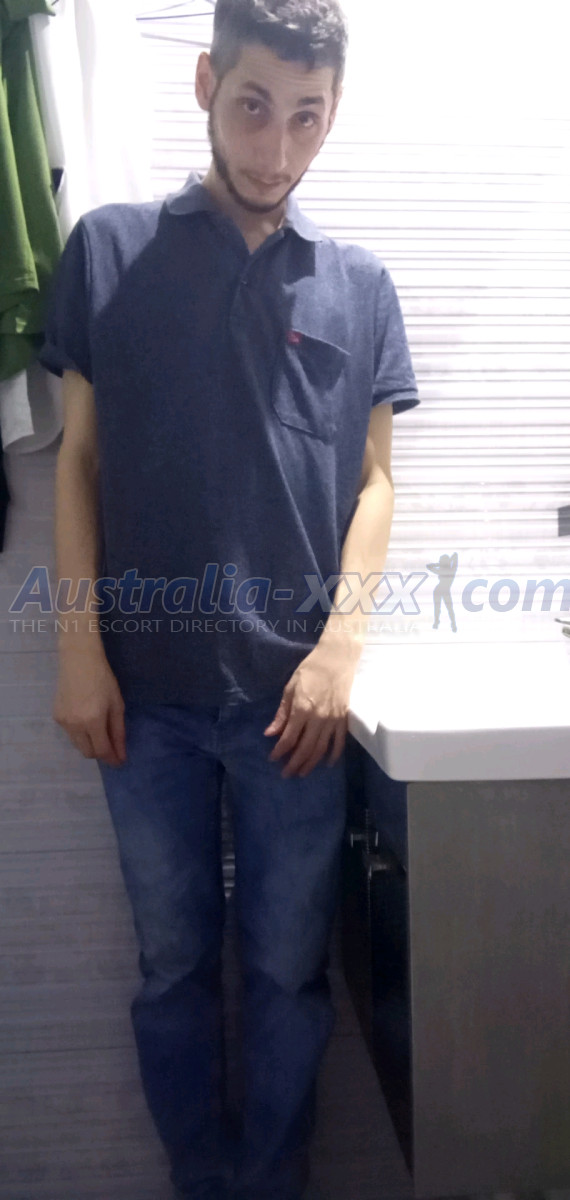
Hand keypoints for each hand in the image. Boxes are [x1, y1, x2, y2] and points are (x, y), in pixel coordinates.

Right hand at [54, 647, 126, 766]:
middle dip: (101, 753)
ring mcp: (63, 722)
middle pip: (88, 752)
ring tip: (99, 728)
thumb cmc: (103, 679)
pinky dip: (80, 733)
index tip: (120, 762)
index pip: (102, 751)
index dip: (112, 759)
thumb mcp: (117, 704)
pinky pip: (70, 734)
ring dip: (90, 743)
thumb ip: (118, 731)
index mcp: (93, 721)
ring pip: (78, 745)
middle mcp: (75, 725)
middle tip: (112, 746)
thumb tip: (121, 753)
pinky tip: (85, 717)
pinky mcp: (56, 716)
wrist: (78, 660)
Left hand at [263, 637, 360, 777]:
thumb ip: (281, 713)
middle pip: (305, 748)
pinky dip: (334, 755)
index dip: (280, 751)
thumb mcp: (290, 688)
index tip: (272, 759)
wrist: (337, 659)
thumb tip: (270, 733)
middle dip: (294, 764)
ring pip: (321, 749)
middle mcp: (318, 718)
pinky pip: (340, 742)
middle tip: (286, 774)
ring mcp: (333, 720)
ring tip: (302, 773)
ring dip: (311, 763)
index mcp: (302, 709)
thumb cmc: (310, 670)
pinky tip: (327, 763)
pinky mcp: (344, 719)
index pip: (289, 738)